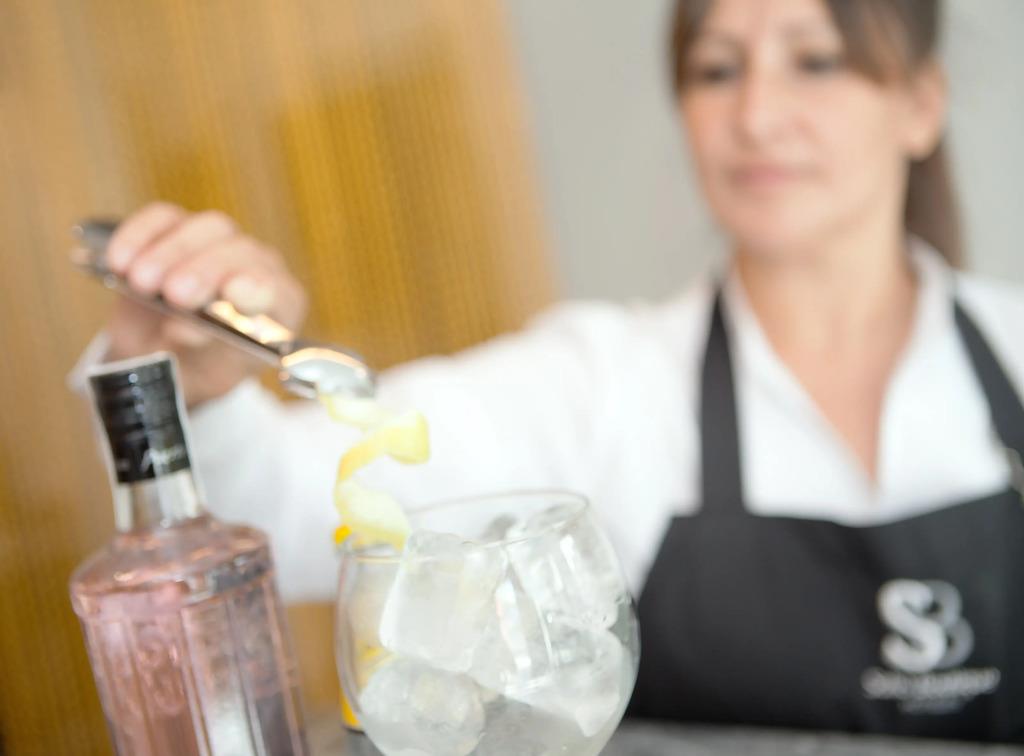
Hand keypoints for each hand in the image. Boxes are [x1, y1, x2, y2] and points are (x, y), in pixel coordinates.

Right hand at [103, 202, 307, 406]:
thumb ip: (204, 351)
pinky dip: (140, 235)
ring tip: (141, 282)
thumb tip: (186, 328)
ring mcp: (219, 243)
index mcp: (279, 306)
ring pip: (206, 229)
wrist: (167, 355)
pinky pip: (163, 219)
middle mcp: (255, 267)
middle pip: (240, 252)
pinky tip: (119, 262)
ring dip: (172, 252)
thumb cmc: (199, 366)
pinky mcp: (177, 230)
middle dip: (206, 271)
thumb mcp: (206, 372)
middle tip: (176, 295)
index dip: (258, 288)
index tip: (234, 296)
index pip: (277, 289)